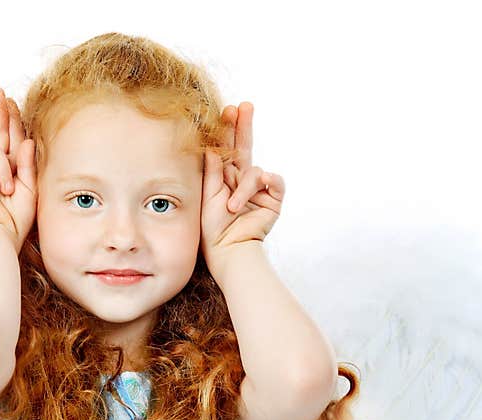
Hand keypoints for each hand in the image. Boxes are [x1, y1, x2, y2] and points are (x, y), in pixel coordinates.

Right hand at [0, 86, 37, 253]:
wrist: (1, 236)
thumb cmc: (17, 218)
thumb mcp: (30, 189)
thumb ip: (27, 165)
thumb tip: (26, 140)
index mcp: (13, 168)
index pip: (14, 138)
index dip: (13, 119)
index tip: (12, 100)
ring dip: (3, 170)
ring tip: (7, 190)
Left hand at [200, 102, 284, 276]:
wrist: (228, 251)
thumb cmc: (212, 228)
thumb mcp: (207, 195)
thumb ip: (212, 171)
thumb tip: (212, 145)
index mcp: (225, 178)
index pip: (227, 148)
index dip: (227, 130)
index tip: (227, 110)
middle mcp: (242, 179)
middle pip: (244, 147)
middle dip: (244, 126)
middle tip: (244, 106)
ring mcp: (259, 188)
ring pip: (254, 169)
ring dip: (243, 187)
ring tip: (233, 206)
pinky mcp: (273, 199)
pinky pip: (273, 180)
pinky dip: (264, 183)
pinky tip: (256, 190)